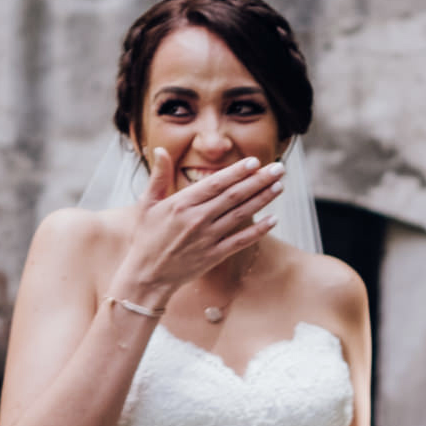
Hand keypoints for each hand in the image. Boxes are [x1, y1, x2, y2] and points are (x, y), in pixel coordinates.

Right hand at [107, 149, 282, 306]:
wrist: (147, 276)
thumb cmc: (146, 238)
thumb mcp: (146, 204)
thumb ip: (158, 176)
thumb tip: (160, 149)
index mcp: (181, 203)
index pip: (216, 182)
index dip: (238, 171)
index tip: (255, 161)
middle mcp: (197, 219)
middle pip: (234, 195)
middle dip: (259, 180)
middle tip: (278, 168)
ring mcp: (207, 238)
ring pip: (241, 214)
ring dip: (263, 199)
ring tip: (279, 186)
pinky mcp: (214, 256)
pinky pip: (241, 241)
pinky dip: (258, 230)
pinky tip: (274, 220)